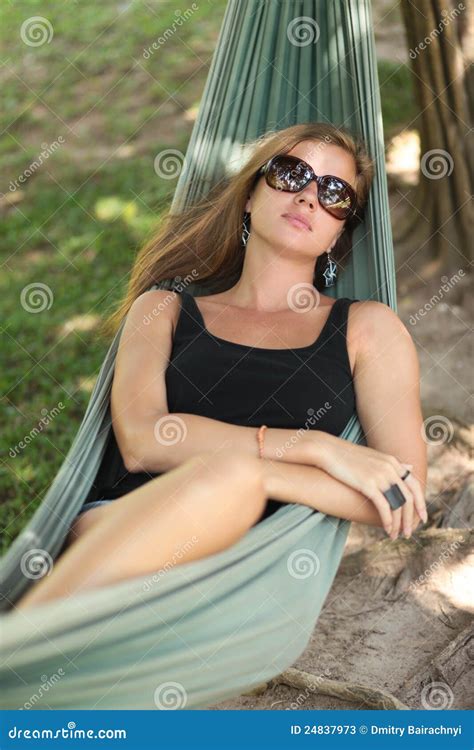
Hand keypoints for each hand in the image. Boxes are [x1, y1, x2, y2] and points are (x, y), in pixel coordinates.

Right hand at [303, 433, 426, 537]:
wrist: (327, 450)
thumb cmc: (347, 456)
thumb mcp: (374, 458)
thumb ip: (392, 465)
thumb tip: (410, 467)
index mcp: (392, 462)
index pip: (414, 485)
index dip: (420, 503)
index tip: (422, 518)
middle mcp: (390, 468)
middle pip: (408, 497)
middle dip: (410, 518)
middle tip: (408, 533)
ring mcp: (380, 475)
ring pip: (398, 504)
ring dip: (399, 523)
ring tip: (396, 536)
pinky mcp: (368, 484)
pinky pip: (384, 506)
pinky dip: (388, 520)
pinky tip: (387, 529)